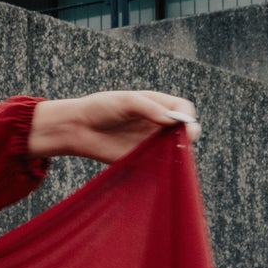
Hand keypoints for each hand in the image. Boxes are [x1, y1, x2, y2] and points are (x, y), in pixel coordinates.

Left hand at [27, 91, 199, 164]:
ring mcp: (151, 141)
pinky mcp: (142, 158)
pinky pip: (160, 163)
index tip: (182, 126)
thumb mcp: (125, 101)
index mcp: (156, 104)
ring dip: (179, 152)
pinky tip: (162, 166)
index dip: (187, 117)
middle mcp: (157, 122)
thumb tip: (173, 121)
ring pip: (176, 148)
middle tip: (183, 142)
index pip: (183, 109)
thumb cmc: (100, 108)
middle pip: (185, 129)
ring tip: (172, 153)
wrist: (78, 128)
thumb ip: (149, 108)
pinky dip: (166, 166)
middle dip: (188, 135)